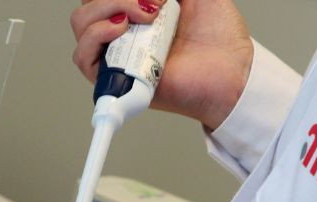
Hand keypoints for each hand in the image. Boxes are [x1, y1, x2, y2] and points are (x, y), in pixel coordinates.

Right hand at [71, 0, 253, 129]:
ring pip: (82, 23)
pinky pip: (83, 58)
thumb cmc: (219, 38)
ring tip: (146, 16)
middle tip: (153, 2)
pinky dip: (96, 36)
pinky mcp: (117, 79)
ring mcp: (118, 53)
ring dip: (108, 8)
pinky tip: (122, 29)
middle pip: (88, 4)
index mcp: (138, 10)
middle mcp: (124, 31)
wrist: (233, 70)